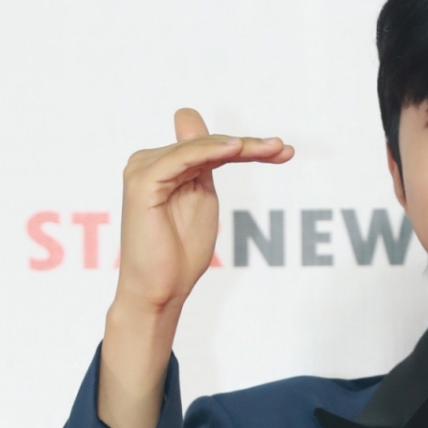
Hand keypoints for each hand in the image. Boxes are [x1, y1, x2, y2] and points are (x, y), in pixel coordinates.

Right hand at [113, 107, 291, 317]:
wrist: (159, 291)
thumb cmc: (179, 256)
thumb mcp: (202, 202)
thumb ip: (207, 169)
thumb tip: (218, 136)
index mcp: (165, 165)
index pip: (210, 146)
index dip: (246, 145)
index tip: (284, 151)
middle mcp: (150, 161)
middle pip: (207, 143)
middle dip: (248, 146)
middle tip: (283, 149)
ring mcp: (144, 168)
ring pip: (200, 147)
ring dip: (238, 146)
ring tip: (272, 148)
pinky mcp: (144, 181)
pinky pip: (184, 158)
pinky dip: (210, 151)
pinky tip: (237, 149)